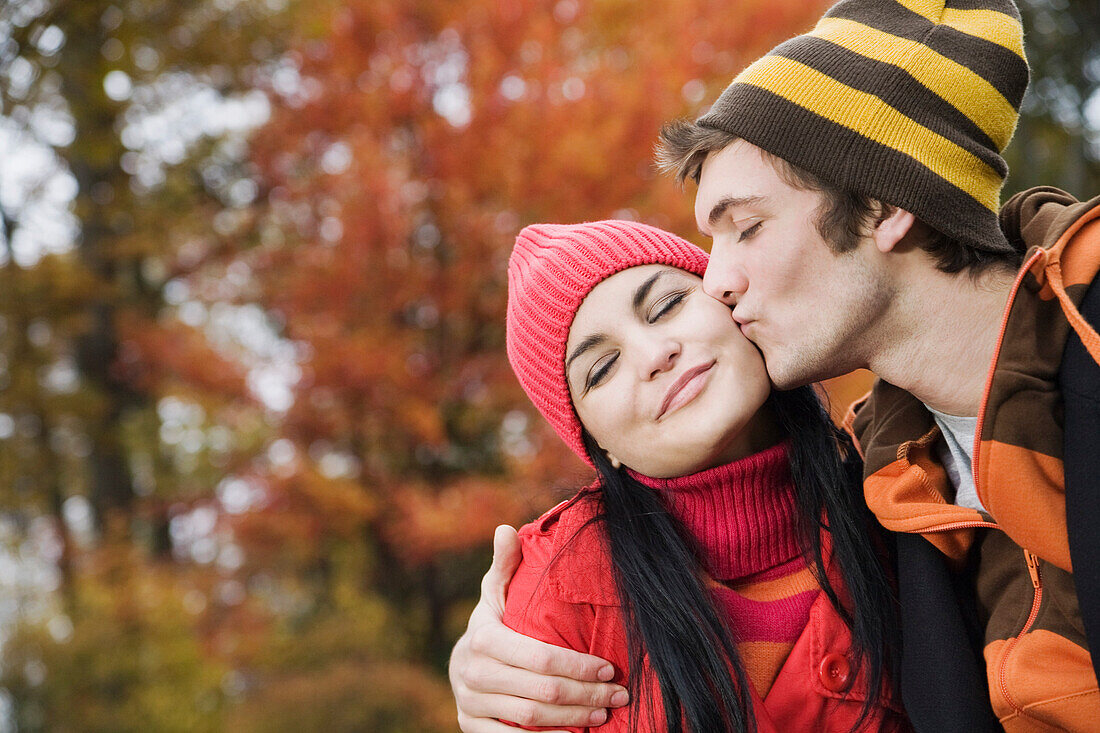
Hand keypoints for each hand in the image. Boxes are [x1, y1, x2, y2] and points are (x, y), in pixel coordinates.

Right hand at [450, 525, 628, 731]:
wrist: (458, 664)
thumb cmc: (491, 624)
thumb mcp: (495, 593)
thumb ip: (504, 564)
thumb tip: (505, 528)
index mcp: (482, 638)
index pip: (540, 657)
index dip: (578, 665)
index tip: (610, 667)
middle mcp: (471, 672)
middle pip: (541, 690)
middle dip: (586, 694)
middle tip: (619, 695)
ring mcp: (469, 703)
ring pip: (531, 718)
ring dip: (573, 718)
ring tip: (604, 714)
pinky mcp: (469, 726)